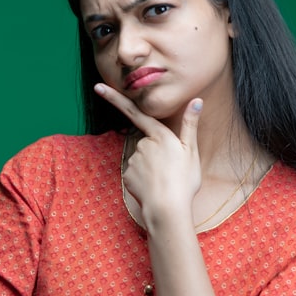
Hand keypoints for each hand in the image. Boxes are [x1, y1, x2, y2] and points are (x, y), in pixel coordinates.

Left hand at [94, 83, 202, 229]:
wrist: (168, 208)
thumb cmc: (184, 180)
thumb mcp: (191, 150)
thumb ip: (190, 124)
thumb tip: (197, 100)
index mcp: (159, 135)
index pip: (134, 111)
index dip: (115, 98)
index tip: (98, 87)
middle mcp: (143, 144)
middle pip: (147, 143)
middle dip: (157, 154)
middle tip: (172, 170)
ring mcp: (133, 160)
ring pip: (142, 159)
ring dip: (152, 168)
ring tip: (166, 181)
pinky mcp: (127, 175)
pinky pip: (136, 174)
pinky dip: (144, 180)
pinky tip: (154, 188)